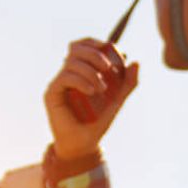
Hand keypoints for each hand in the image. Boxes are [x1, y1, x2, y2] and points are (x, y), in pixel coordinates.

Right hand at [43, 38, 139, 161]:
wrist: (84, 144)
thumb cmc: (98, 121)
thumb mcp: (117, 100)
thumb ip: (127, 83)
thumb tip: (135, 62)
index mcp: (82, 69)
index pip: (85, 45)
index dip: (98, 44)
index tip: (115, 53)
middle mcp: (69, 72)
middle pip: (77, 48)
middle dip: (95, 54)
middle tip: (109, 68)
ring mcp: (59, 82)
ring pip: (72, 62)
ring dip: (90, 71)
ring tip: (102, 89)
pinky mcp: (52, 93)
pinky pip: (64, 77)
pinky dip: (80, 80)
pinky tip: (91, 91)